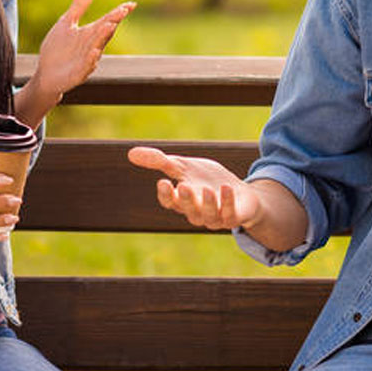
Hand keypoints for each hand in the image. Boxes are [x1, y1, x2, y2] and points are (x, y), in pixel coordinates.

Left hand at [27, 0, 134, 100]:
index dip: (119, 12)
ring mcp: (86, 60)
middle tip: (121, 10)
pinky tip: (94, 51)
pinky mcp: (78, 73)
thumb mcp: (67, 21)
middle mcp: (93, 46)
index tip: (131, 4)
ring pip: (97, 47)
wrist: (45, 74)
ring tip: (109, 25)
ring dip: (103, 36)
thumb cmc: (58, 48)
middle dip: (113, 21)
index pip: (108, 20)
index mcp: (91, 33)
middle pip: (105, 32)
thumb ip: (81, 3)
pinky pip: (86, 66)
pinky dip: (91, 59)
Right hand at [127, 146, 262, 230]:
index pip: (170, 202)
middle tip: (183, 186)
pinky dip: (227, 202)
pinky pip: (229, 215)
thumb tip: (131, 153)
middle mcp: (197, 212)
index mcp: (182, 201)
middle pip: (188, 210)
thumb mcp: (184, 166)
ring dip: (207, 204)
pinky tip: (226, 188)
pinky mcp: (233, 217)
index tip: (163, 182)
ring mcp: (215, 217)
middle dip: (186, 200)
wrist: (240, 191)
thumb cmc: (207, 180)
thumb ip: (160, 161)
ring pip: (208, 216)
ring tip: (207, 190)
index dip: (166, 195)